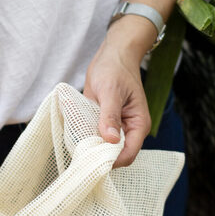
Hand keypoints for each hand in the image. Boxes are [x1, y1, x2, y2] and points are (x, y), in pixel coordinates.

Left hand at [84, 20, 153, 167]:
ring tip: (77, 143)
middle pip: (116, 154)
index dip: (113, 161)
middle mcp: (128, 129)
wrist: (112, 54)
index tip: (93, 159)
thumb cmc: (115, 69)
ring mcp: (116, 127)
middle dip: (100, 156)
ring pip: (104, 147)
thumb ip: (110, 116)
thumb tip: (110, 140)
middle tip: (81, 152)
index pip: (128, 154)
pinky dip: (86, 137)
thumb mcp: (111, 91)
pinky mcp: (104, 122)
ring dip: (91, 147)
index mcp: (138, 124)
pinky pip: (95, 136)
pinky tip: (76, 133)